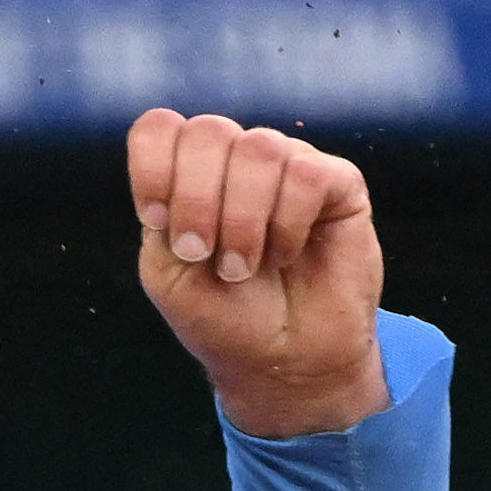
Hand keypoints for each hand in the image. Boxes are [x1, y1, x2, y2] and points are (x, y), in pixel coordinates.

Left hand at [124, 108, 387, 441]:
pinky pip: (308, 174)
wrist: (284, 363)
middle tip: (204, 254)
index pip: (160, 128)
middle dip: (197, 199)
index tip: (157, 222)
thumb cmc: (225, 318)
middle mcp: (237, 161)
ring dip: (243, 219)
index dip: (153, 167)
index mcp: (187, 175)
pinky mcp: (338, 183)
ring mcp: (288, 167)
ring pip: (260, 148)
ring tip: (245, 266)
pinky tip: (286, 254)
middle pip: (208, 130)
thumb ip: (163, 213)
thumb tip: (188, 165)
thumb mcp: (169, 272)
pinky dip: (289, 223)